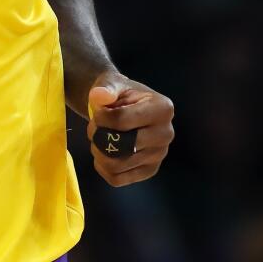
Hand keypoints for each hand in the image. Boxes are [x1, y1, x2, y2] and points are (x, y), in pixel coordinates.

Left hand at [85, 72, 173, 186]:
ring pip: (116, 165)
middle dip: (98, 136)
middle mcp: (166, 134)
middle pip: (120, 146)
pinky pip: (117, 179)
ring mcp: (160, 155)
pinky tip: (103, 152)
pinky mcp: (149, 170)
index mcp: (162, 109)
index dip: (99, 117)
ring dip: (98, 151)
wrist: (124, 106)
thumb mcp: (112, 83)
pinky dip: (102, 167)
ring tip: (99, 138)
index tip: (97, 111)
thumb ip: (106, 88)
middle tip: (95, 127)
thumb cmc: (119, 94)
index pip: (120, 120)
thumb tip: (100, 95)